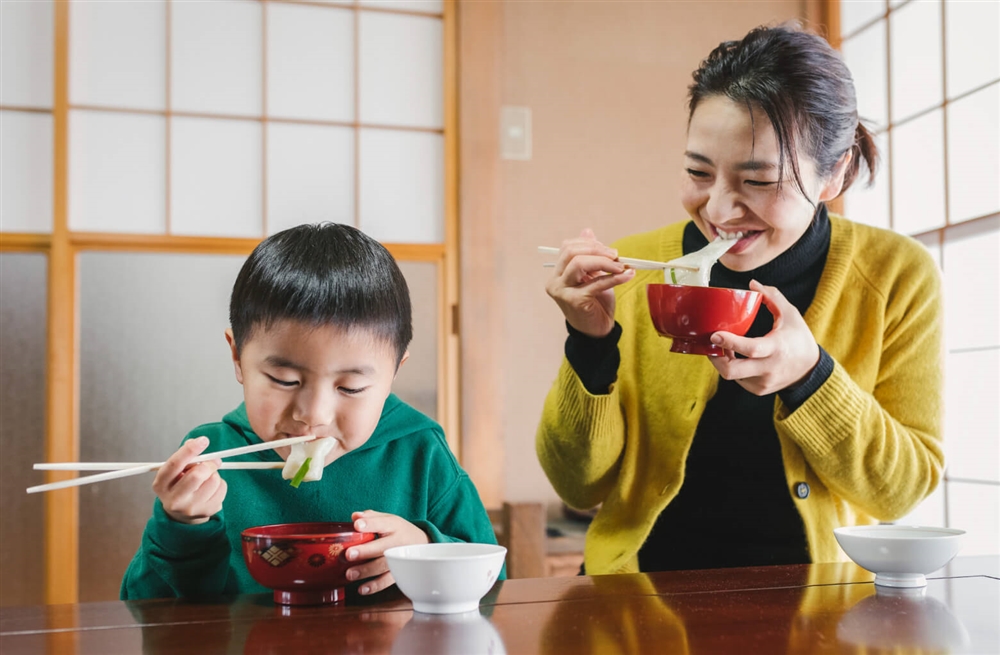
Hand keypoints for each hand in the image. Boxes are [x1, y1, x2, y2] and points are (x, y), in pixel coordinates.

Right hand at [152, 436, 226, 524]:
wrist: (181, 513)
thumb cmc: (178, 484)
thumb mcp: (175, 471)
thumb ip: (184, 456)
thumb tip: (196, 442)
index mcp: (161, 484)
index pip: (175, 464)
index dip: (190, 450)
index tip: (203, 440)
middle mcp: (173, 499)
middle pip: (197, 474)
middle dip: (208, 464)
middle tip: (212, 461)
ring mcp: (190, 508)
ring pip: (213, 480)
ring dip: (214, 474)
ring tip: (207, 478)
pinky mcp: (206, 512)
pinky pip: (222, 488)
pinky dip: (220, 483)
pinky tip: (210, 488)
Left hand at [345, 510, 429, 595]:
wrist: (422, 543)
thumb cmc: (399, 530)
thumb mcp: (389, 519)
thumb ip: (371, 517)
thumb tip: (355, 516)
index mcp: (394, 526)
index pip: (382, 523)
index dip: (370, 524)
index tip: (357, 525)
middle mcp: (398, 542)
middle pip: (382, 547)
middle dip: (366, 551)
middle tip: (349, 554)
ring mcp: (400, 558)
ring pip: (384, 566)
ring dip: (366, 571)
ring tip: (350, 574)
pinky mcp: (399, 572)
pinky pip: (388, 580)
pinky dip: (375, 586)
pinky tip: (362, 588)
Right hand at [545, 228, 635, 337]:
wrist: (597, 330)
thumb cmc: (595, 302)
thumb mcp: (593, 275)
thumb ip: (589, 255)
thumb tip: (587, 231)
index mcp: (557, 273)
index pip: (567, 247)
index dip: (589, 244)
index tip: (608, 250)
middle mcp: (555, 281)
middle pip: (571, 253)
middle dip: (596, 250)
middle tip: (616, 255)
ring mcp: (562, 291)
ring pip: (579, 264)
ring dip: (604, 262)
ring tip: (621, 266)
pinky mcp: (575, 301)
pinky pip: (596, 283)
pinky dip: (614, 278)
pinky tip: (627, 275)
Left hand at [708, 280, 819, 395]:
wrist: (810, 370)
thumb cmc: (798, 339)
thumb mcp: (790, 315)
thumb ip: (772, 297)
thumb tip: (751, 283)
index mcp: (777, 348)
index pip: (751, 349)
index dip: (730, 342)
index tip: (715, 334)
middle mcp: (769, 369)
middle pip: (732, 371)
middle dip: (715, 358)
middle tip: (711, 343)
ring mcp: (762, 383)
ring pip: (732, 375)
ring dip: (723, 361)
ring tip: (725, 347)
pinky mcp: (758, 390)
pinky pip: (738, 380)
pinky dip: (733, 368)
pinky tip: (736, 357)